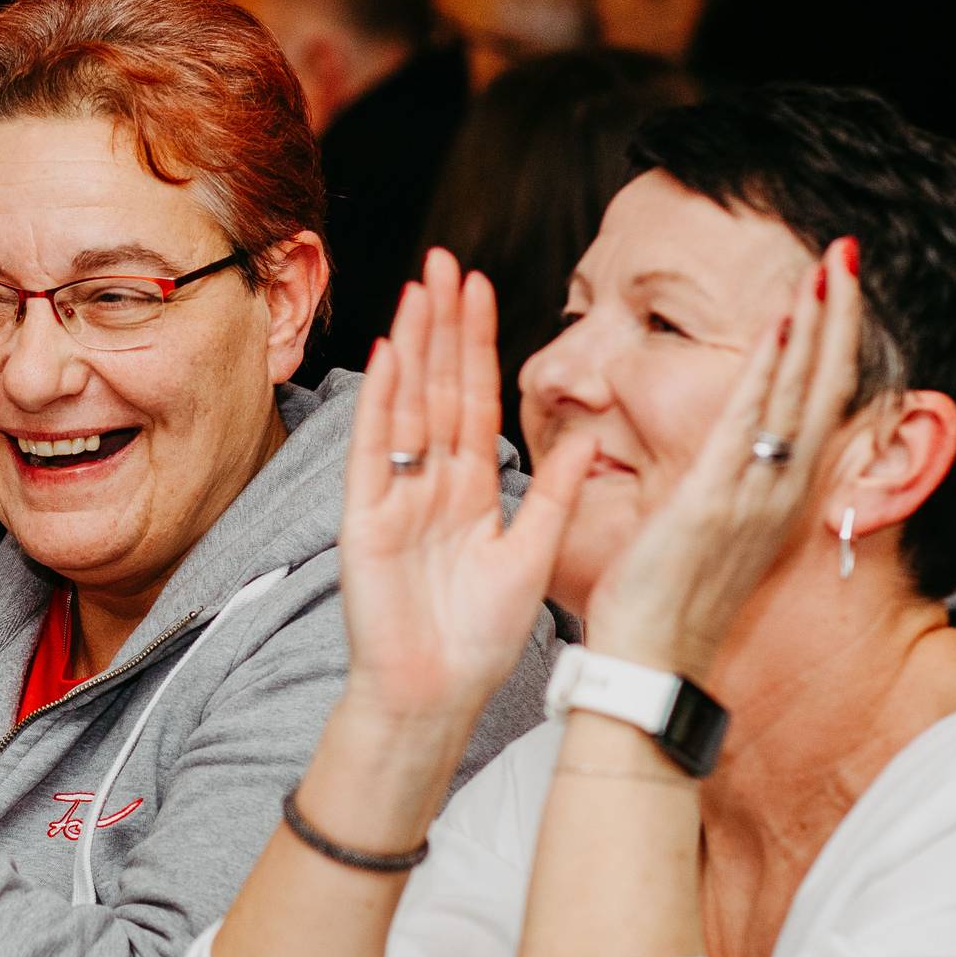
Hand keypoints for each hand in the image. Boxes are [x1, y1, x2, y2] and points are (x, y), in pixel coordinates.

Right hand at [338, 249, 590, 728]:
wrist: (435, 695)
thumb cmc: (479, 639)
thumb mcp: (534, 555)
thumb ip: (557, 494)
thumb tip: (591, 434)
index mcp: (472, 490)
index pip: (475, 399)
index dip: (478, 343)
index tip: (481, 286)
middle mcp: (430, 482)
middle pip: (438, 387)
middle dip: (442, 324)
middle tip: (444, 261)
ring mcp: (394, 496)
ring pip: (407, 405)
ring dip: (413, 346)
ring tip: (419, 289)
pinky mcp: (364, 518)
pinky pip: (373, 448)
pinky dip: (380, 402)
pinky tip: (387, 355)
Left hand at [584, 241, 862, 677]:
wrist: (653, 664)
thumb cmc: (672, 602)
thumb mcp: (713, 531)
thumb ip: (728, 486)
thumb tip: (733, 453)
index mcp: (778, 494)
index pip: (815, 400)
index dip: (830, 341)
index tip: (837, 285)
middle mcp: (779, 490)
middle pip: (821, 385)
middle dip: (836, 316)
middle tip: (848, 251)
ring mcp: (752, 495)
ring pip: (793, 394)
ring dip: (812, 327)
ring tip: (827, 268)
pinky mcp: (713, 503)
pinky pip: (747, 426)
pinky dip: (767, 374)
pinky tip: (780, 327)